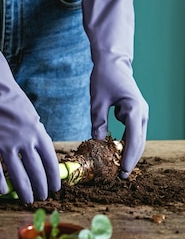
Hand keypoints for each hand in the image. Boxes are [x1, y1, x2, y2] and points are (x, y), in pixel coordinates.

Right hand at [0, 0, 60, 201]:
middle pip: (35, 171)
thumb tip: (44, 163)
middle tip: (41, 197)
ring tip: (27, 198)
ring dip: (23, 189)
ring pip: (17, 173)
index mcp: (39, 134)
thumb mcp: (34, 120)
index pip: (50, 162)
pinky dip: (0, 181)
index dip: (53, 178)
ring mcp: (6, 143)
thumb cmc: (17, 106)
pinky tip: (4, 191)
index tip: (54, 189)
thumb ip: (38, 140)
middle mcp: (25, 141)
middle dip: (40, 187)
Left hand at [81, 0, 148, 176]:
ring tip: (117, 170)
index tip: (121, 171)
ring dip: (128, 154)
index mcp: (134, 109)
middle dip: (129, 160)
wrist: (113, 61)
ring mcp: (140, 114)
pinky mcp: (135, 114)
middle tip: (119, 177)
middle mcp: (142, 113)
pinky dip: (126, 144)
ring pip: (137, 139)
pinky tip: (115, 155)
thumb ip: (98, 121)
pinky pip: (132, 133)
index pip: (133, 138)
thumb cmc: (104, 77)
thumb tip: (97, 142)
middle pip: (138, 142)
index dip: (127, 157)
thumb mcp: (97, 100)